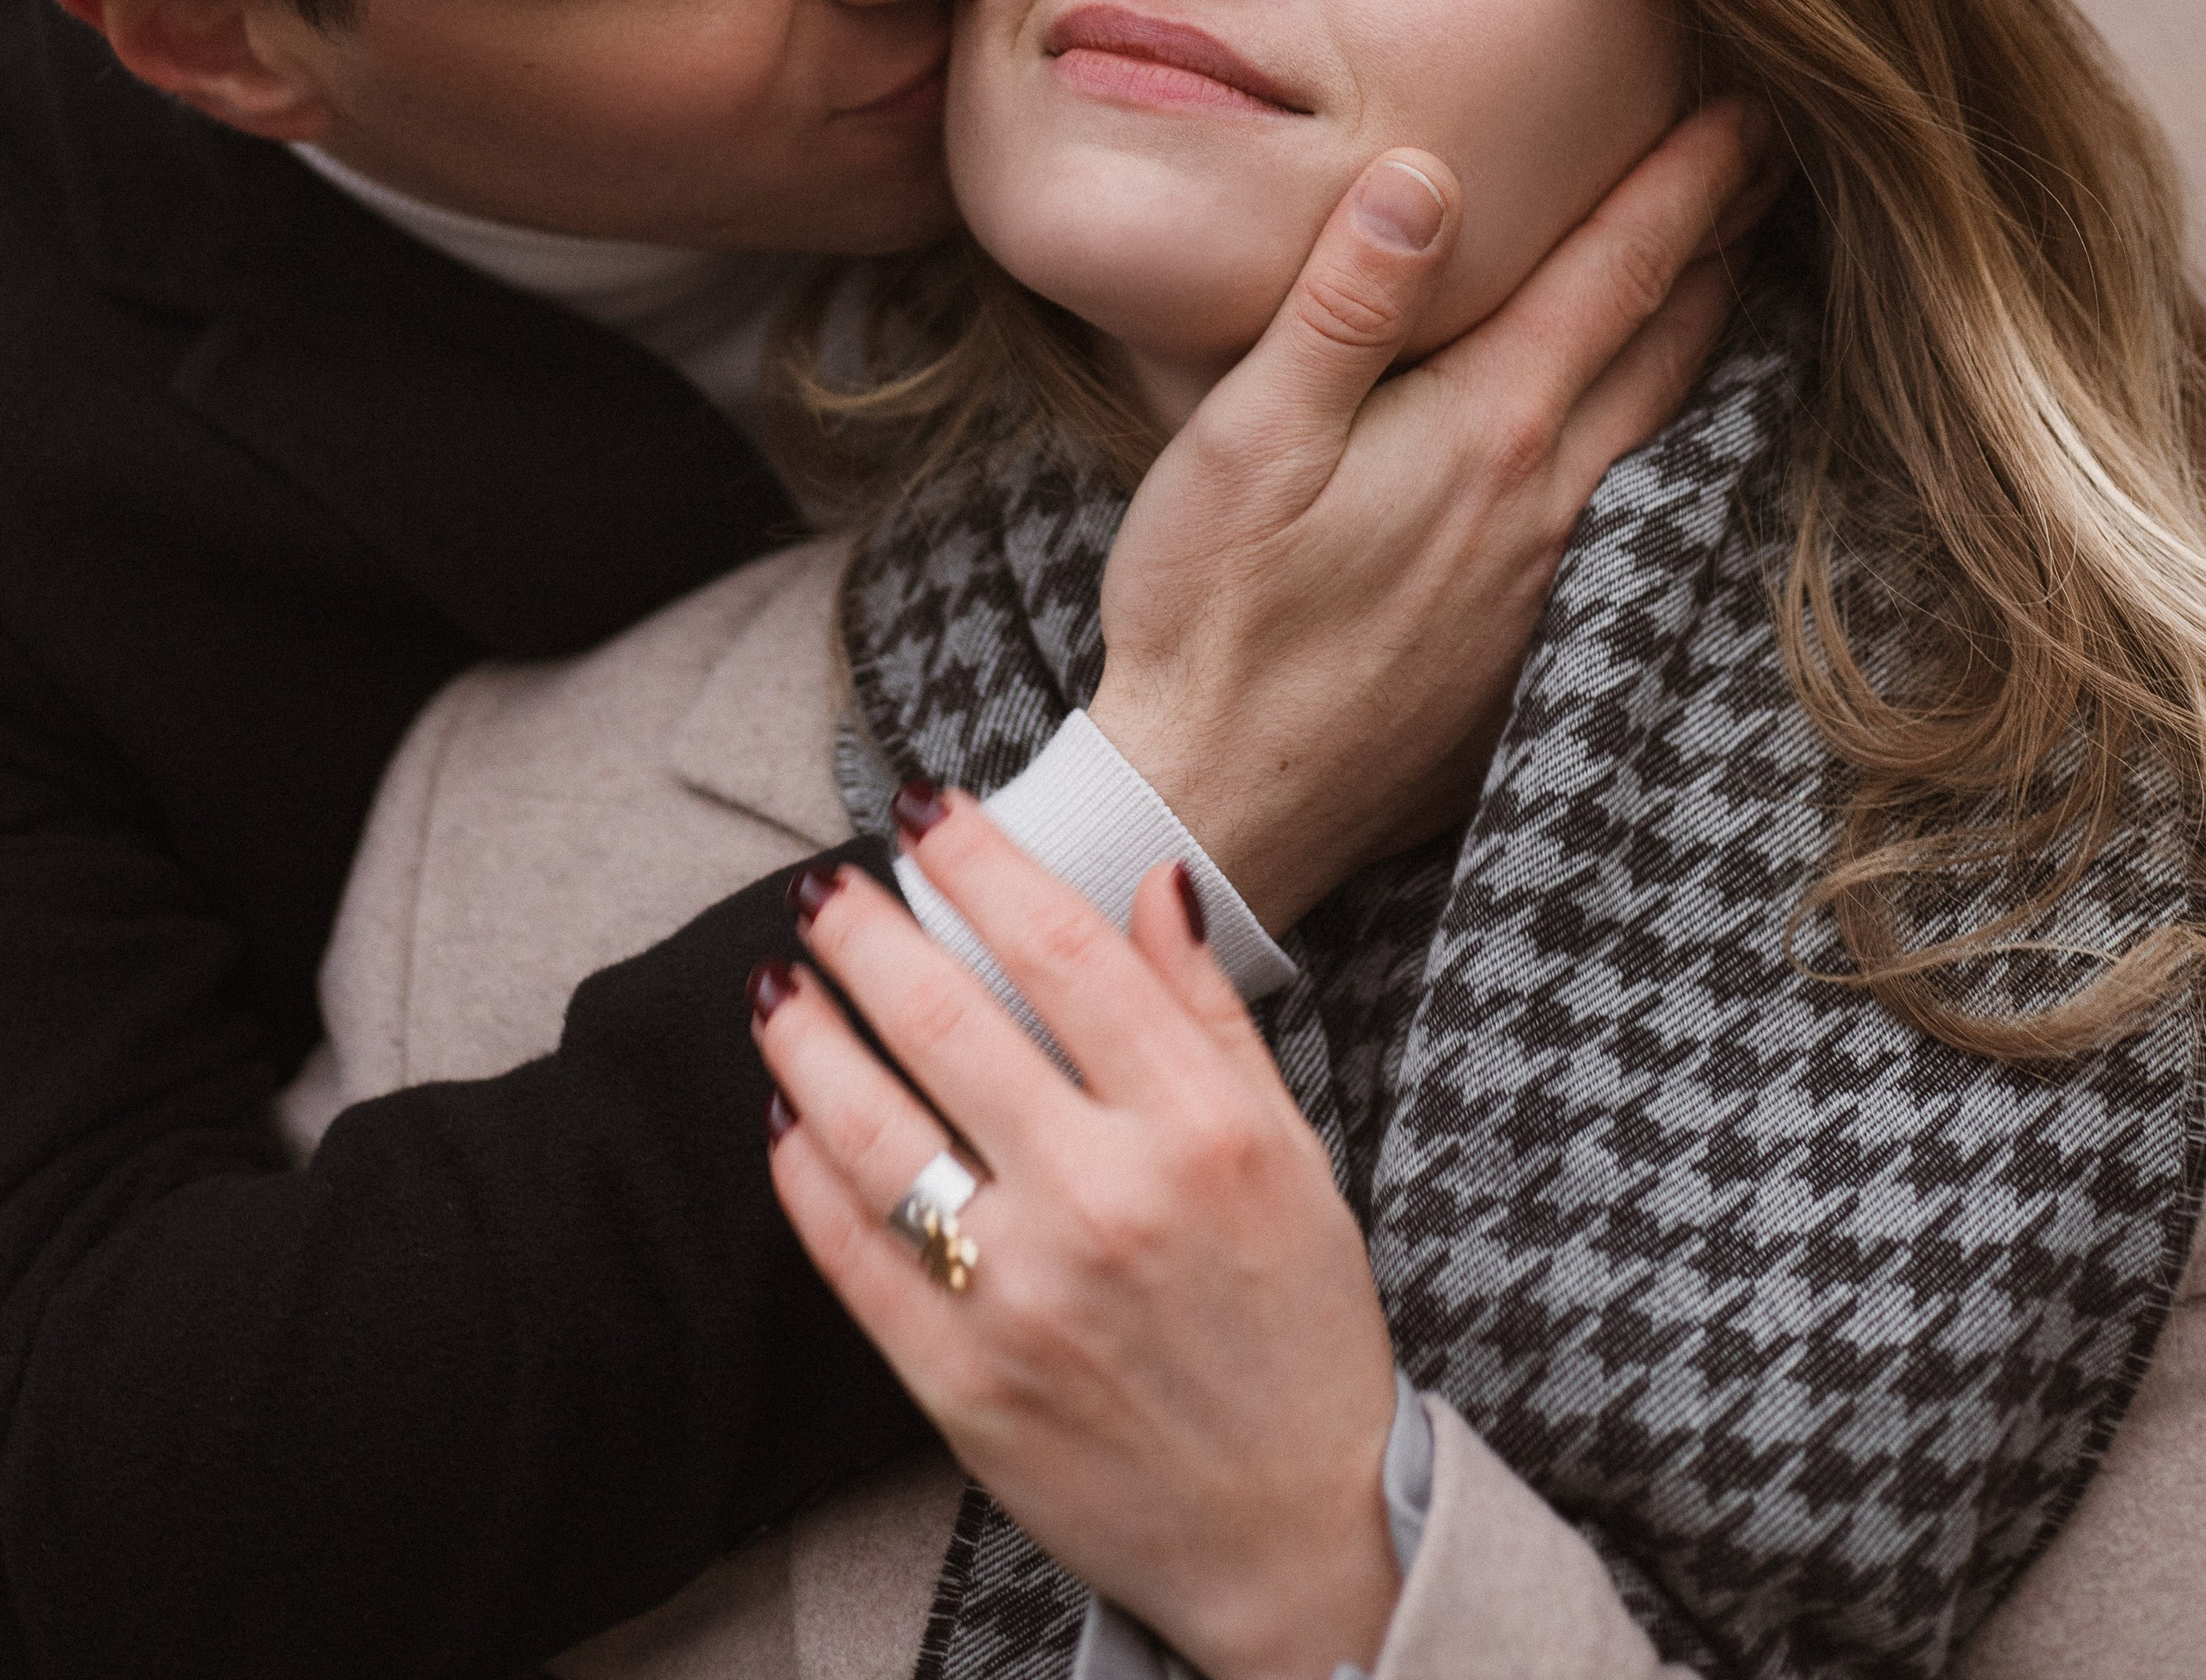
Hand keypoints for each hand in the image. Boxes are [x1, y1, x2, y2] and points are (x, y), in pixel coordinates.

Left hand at [753, 801, 1400, 1679]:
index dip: (978, 862)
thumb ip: (1211, 1011)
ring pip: (872, 1129)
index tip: (923, 808)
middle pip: (945, 1020)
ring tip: (774, 983)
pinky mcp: (959, 1385)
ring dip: (805, 1037)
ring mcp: (1022, 1297)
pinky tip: (786, 1114)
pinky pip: (850, 1253)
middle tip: (821, 884)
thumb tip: (1154, 878)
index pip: (1061, 949)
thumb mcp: (1290, 1150)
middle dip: (862, 932)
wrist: (1292, 1530)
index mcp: (1196, 1129)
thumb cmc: (1297, 1324)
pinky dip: (803, 1170)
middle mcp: (1105, 1200)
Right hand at [1092, 94, 1779, 930]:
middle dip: (1727, 240)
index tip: (1751, 109)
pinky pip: (1635, 503)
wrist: (1221, 802)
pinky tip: (1656, 425)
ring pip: (1664, 425)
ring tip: (1740, 266)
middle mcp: (1551, 501)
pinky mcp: (1533, 639)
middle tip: (1779, 159)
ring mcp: (1553, 579)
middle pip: (1670, 342)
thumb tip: (1427, 171)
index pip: (1618, 275)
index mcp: (1490, 432)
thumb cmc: (1213, 611)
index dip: (1687, 182)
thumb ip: (1346, 301)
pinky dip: (1665, 429)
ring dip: (1709, 333)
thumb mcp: (1250, 437)